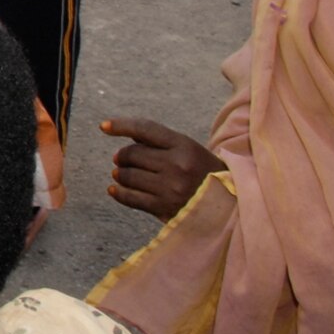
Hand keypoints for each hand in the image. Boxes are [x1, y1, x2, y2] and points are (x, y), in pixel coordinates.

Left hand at [103, 117, 227, 222]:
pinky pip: (130, 198)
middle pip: (132, 154)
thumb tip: (127, 135)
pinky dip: (118, 193)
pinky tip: (114, 189)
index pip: (145, 129)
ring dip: (120, 175)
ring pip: (127, 175)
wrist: (230, 206)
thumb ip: (161, 142)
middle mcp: (177, 164)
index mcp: (184, 145)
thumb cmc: (203, 173)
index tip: (103, 127)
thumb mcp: (189, 150)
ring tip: (121, 174)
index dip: (121, 125)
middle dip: (123, 156)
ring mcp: (170, 187)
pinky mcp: (165, 207)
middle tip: (121, 159)